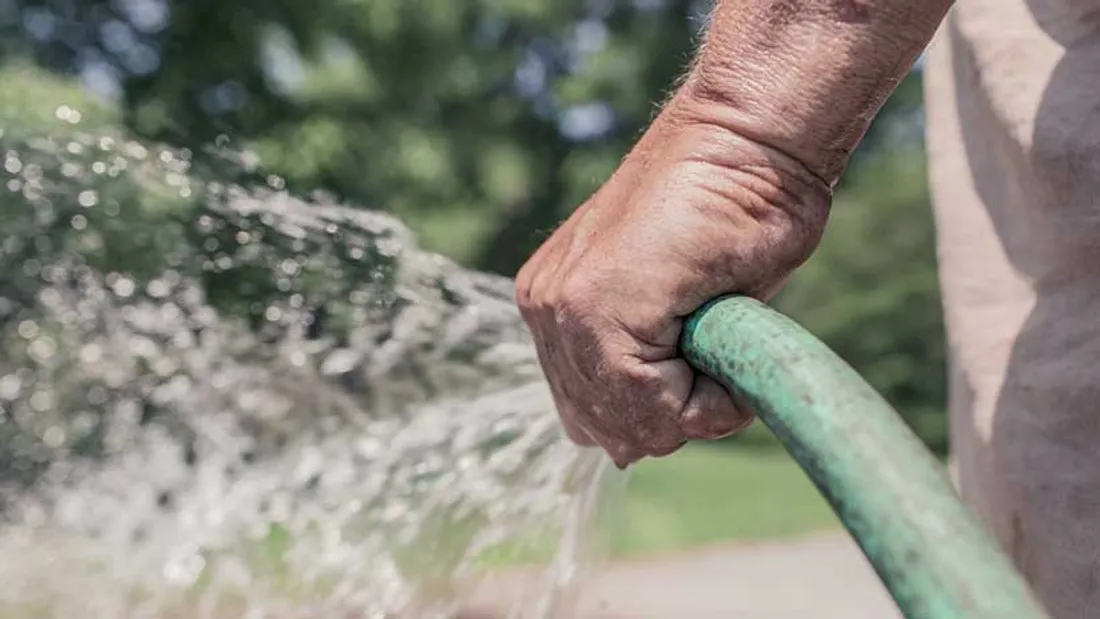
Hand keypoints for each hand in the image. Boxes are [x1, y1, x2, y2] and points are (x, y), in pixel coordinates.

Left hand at [515, 90, 831, 467]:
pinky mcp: (592, 307)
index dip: (666, 411)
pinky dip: (708, 399)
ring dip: (693, 406)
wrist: (749, 140)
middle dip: (674, 415)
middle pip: (609, 431)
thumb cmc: (734, 212)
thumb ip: (644, 365)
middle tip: (716, 348)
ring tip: (720, 336)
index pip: (595, 416)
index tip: (707, 354)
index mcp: (557, 307)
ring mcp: (561, 308)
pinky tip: (724, 335)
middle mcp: (545, 310)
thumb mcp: (680, 308)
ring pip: (630, 426)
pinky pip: (651, 407)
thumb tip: (622, 450)